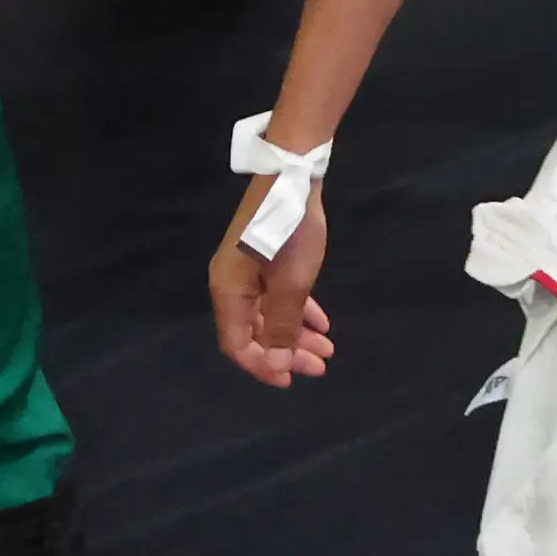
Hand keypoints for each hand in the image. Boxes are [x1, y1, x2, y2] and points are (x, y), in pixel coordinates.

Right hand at [209, 175, 337, 386]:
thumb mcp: (291, 285)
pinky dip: (298, 309)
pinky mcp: (264, 258)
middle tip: (320, 366)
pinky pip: (277, 294)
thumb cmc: (289, 234)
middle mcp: (232, 285)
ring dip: (297, 333)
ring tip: (327, 348)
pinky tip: (321, 322)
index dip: (262, 366)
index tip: (290, 380)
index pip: (238, 345)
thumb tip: (277, 362)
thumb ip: (283, 326)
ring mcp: (248, 271)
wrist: (293, 175)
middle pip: (256, 332)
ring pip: (270, 314)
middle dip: (288, 352)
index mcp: (228, 294)